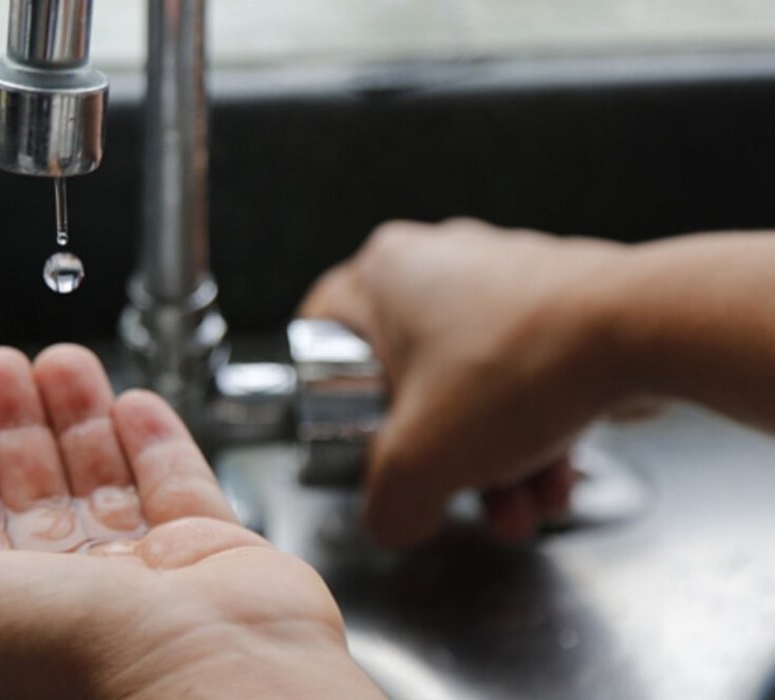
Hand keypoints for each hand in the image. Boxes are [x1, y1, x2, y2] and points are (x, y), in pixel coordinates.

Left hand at [0, 344, 382, 699]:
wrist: (210, 676)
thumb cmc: (73, 662)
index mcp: (1, 617)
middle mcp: (73, 595)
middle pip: (32, 488)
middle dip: (11, 422)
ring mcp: (147, 571)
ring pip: (103, 476)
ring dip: (78, 415)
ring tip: (61, 360)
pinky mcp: (212, 549)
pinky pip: (177, 480)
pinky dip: (154, 439)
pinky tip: (133, 402)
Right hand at [300, 219, 628, 547]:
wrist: (644, 331)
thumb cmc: (515, 368)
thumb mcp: (418, 464)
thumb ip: (385, 506)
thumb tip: (395, 519)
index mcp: (384, 274)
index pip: (322, 333)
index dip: (330, 395)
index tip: (352, 433)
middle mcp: (439, 261)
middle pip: (407, 380)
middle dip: (440, 457)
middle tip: (454, 494)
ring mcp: (500, 276)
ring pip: (471, 386)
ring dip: (493, 460)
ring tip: (521, 507)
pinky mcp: (554, 299)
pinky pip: (522, 375)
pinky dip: (533, 430)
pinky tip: (555, 479)